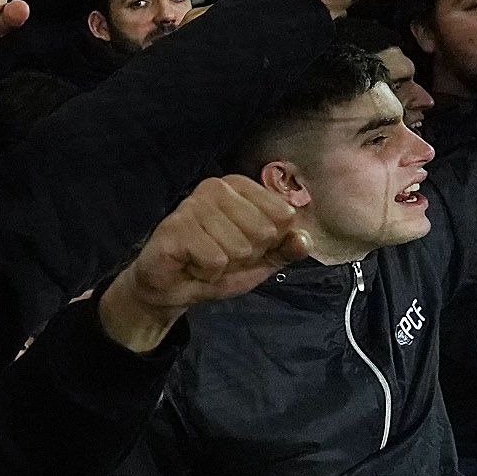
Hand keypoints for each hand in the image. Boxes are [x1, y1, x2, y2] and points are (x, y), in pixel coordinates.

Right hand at [99, 176, 311, 349]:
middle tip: (224, 256)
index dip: (270, 242)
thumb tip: (304, 240)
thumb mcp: (260, 260)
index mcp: (240, 187)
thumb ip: (286, 249)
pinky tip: (193, 266)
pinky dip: (207, 273)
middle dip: (248, 256)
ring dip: (226, 266)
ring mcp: (193, 205)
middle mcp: (215, 187)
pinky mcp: (176, 228)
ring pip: (239, 247)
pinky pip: (215, 260)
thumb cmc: (216, 266)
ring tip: (206, 261)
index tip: (246, 246)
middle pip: (264, 231)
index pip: (283, 214)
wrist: (171, 288)